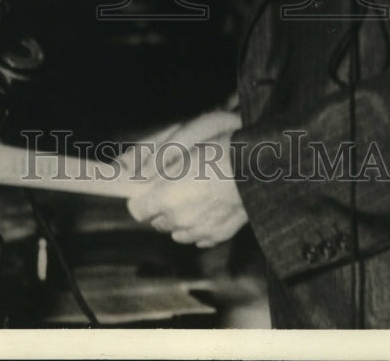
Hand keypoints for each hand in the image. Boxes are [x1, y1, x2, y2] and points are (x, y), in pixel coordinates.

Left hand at [125, 111, 247, 247]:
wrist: (253, 169)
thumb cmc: (218, 153)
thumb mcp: (182, 151)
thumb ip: (157, 169)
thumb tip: (136, 176)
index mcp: (165, 198)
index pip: (137, 210)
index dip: (141, 200)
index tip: (145, 193)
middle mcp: (179, 220)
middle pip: (157, 222)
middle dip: (160, 209)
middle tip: (172, 191)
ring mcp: (199, 230)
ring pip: (177, 233)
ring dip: (179, 221)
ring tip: (192, 200)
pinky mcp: (217, 235)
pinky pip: (199, 238)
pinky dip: (199, 228)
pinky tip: (207, 211)